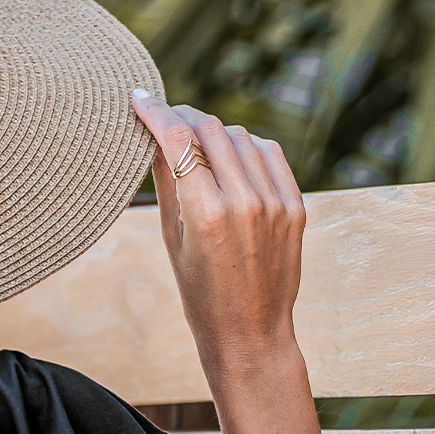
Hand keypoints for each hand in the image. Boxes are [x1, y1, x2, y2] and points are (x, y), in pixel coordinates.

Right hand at [130, 91, 305, 383]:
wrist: (250, 334)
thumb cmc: (201, 296)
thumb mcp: (172, 241)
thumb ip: (166, 183)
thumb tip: (155, 136)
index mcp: (206, 214)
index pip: (178, 138)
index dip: (156, 111)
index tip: (140, 98)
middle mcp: (244, 201)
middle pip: (210, 129)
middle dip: (184, 118)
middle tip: (167, 120)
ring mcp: (274, 201)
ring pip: (239, 137)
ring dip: (214, 133)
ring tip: (198, 147)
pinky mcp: (294, 205)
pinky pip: (268, 153)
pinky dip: (246, 148)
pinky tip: (231, 159)